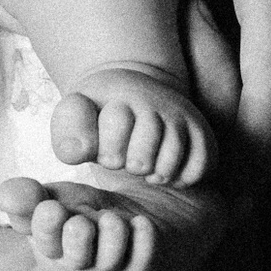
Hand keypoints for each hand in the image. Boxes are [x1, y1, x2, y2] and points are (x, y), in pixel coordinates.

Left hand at [54, 64, 214, 185]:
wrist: (132, 95)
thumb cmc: (98, 115)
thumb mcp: (74, 119)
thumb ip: (68, 137)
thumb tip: (79, 153)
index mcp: (120, 92)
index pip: (116, 129)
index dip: (107, 151)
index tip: (104, 152)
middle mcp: (155, 100)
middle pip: (141, 157)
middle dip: (129, 166)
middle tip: (125, 163)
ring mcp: (181, 115)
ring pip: (170, 162)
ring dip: (155, 174)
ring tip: (144, 169)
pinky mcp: (202, 132)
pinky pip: (200, 166)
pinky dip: (183, 178)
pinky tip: (166, 173)